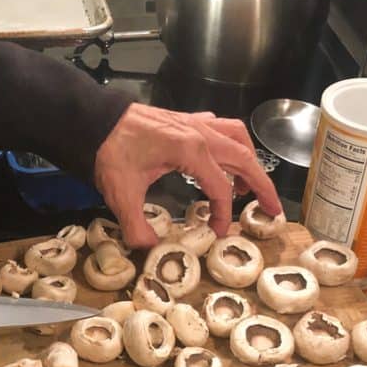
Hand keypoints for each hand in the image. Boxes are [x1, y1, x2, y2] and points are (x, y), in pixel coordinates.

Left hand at [94, 103, 281, 246]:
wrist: (94, 120)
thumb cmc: (109, 150)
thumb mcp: (122, 193)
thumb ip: (137, 225)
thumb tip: (149, 247)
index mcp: (191, 150)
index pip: (220, 188)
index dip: (223, 214)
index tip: (219, 231)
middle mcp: (200, 133)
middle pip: (245, 159)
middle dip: (262, 185)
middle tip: (272, 207)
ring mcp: (194, 123)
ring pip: (237, 137)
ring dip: (249, 159)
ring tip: (247, 185)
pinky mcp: (184, 120)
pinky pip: (219, 128)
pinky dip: (230, 143)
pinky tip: (222, 157)